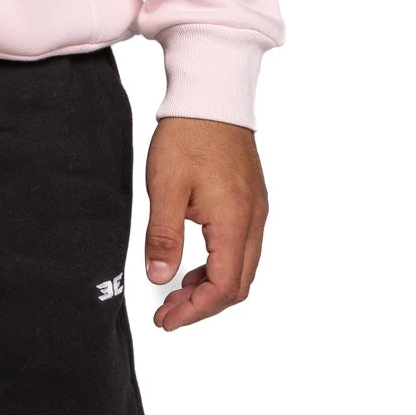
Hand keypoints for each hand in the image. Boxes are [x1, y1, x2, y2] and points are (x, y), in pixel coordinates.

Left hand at [143, 116, 268, 329]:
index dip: (194, 311)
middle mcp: (253, 221)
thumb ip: (164, 236)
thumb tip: (159, 279)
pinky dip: (219, 264)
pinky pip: (242, 247)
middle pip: (238, 285)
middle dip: (203, 305)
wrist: (211, 94)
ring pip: (242, 267)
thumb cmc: (186, 135)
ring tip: (176, 291)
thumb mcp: (165, 186)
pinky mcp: (251, 199)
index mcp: (234, 222)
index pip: (223, 287)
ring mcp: (256, 210)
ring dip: (212, 286)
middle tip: (168, 313)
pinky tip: (194, 262)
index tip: (166, 320)